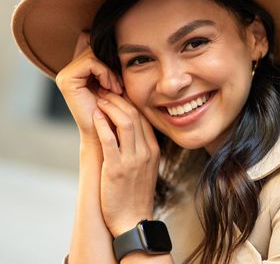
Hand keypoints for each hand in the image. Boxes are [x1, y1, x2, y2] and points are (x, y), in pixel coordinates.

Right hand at [56, 31, 121, 142]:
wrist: (107, 133)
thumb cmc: (117, 110)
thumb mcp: (118, 82)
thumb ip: (113, 63)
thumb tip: (112, 35)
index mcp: (79, 70)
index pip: (93, 45)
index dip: (110, 56)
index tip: (120, 77)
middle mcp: (69, 71)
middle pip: (94, 48)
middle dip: (111, 64)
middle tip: (120, 84)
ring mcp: (65, 75)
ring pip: (94, 54)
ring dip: (111, 71)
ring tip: (117, 88)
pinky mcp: (66, 80)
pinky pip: (92, 63)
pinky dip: (106, 73)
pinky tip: (112, 88)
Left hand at [93, 90, 159, 236]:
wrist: (132, 220)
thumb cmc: (134, 194)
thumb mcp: (144, 168)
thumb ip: (139, 148)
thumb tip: (126, 131)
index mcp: (153, 150)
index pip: (144, 117)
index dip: (129, 102)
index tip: (116, 94)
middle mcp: (146, 152)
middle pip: (136, 115)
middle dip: (119, 99)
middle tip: (104, 90)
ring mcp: (133, 160)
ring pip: (126, 122)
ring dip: (111, 107)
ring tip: (99, 99)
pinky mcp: (117, 168)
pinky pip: (111, 140)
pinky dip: (103, 124)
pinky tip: (95, 116)